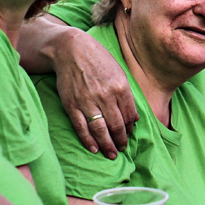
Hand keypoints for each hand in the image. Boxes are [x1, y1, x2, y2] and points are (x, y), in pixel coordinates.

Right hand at [55, 28, 138, 157]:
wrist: (71, 50)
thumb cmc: (98, 60)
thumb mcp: (119, 72)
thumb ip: (127, 96)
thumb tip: (134, 119)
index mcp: (120, 87)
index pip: (128, 115)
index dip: (129, 129)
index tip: (128, 135)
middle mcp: (105, 96)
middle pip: (116, 125)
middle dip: (120, 141)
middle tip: (122, 149)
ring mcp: (87, 101)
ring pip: (100, 130)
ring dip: (107, 145)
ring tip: (112, 154)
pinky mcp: (72, 105)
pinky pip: (81, 127)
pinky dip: (88, 140)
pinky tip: (94, 148)